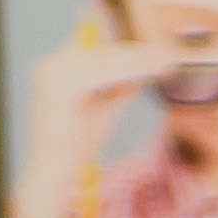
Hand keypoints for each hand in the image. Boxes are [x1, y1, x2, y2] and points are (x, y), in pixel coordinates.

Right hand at [7, 27, 168, 217]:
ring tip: (164, 61)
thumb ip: (121, 84)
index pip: (94, 48)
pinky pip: (101, 73)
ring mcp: (52, 74)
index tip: (157, 49)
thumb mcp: (104, 106)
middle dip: (135, 51)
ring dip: (135, 59)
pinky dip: (127, 71)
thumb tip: (148, 65)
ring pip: (103, 59)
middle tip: (167, 53)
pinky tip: (150, 71)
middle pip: (100, 50)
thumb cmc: (79, 142)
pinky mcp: (60, 87)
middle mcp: (50, 65)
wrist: (56, 170)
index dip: (126, 48)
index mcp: (56, 68)